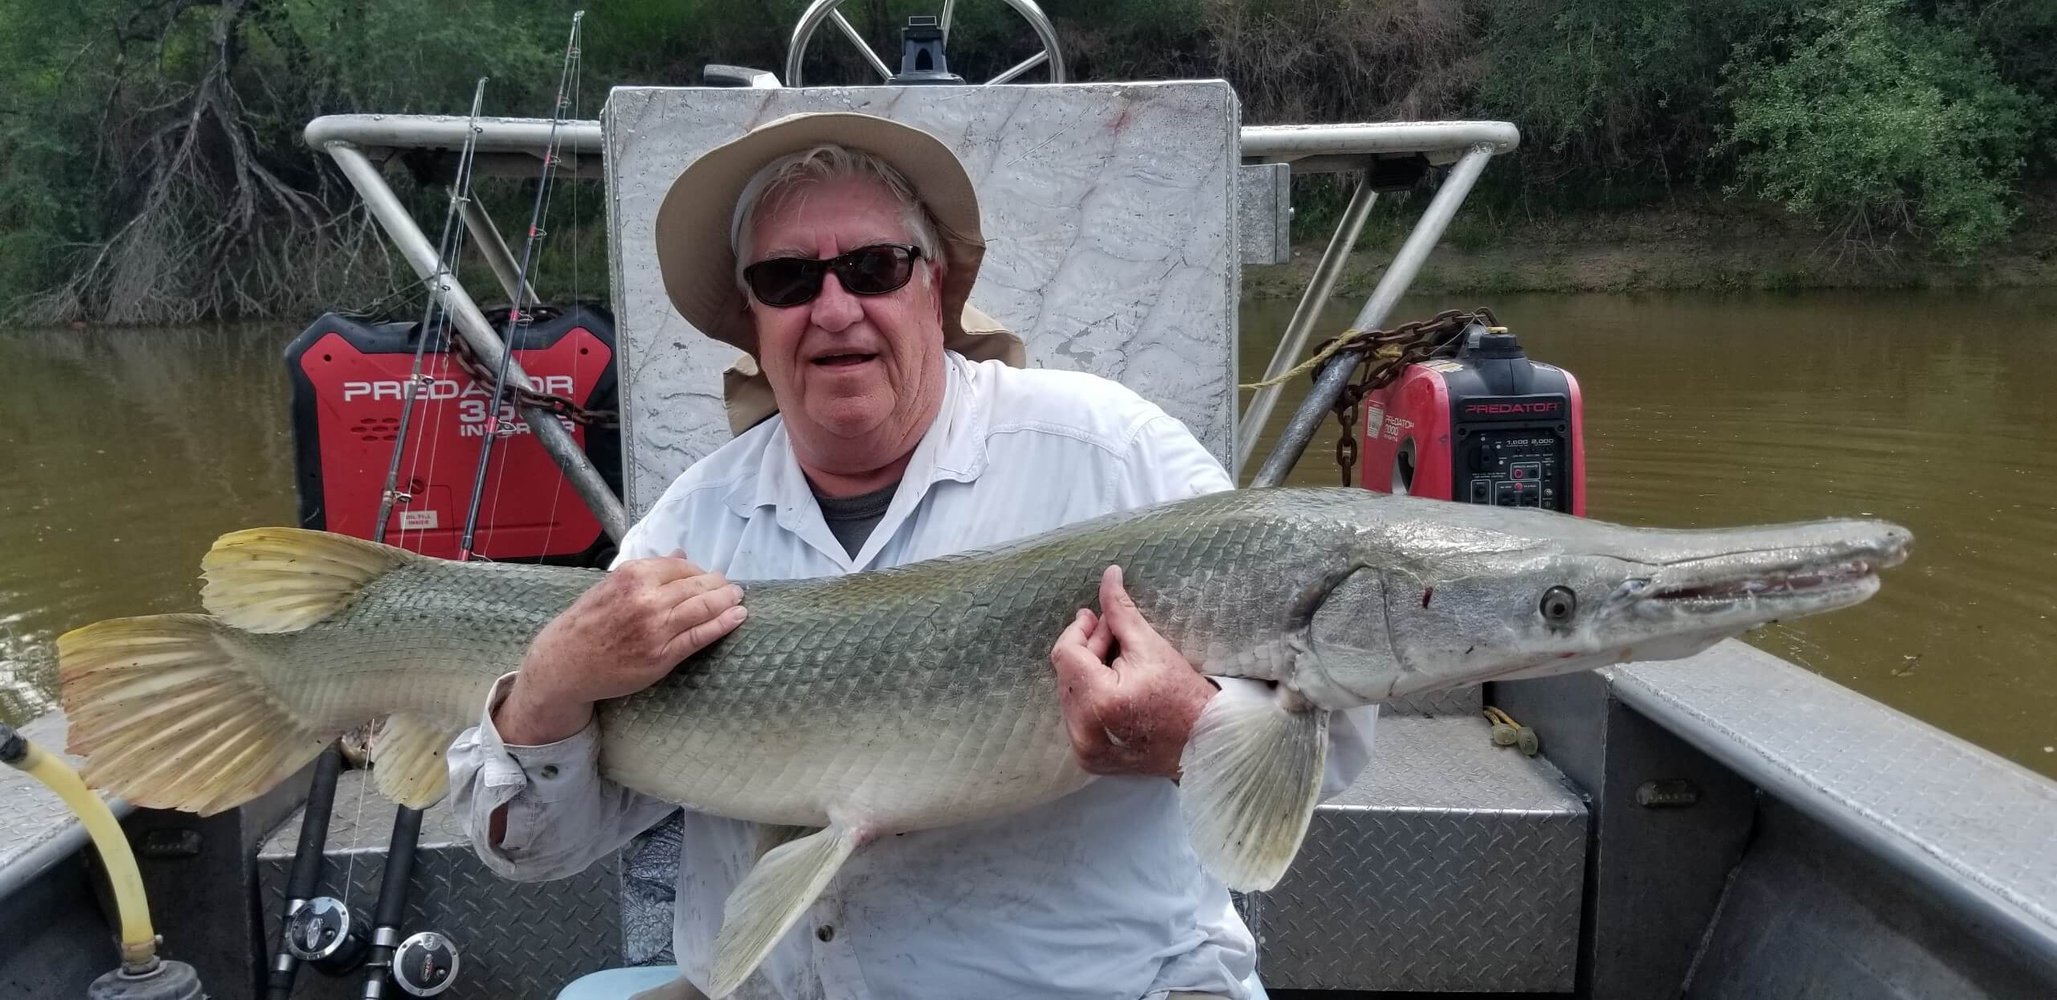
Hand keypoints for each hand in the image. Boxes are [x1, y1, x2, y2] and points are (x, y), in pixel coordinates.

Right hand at [497, 552, 745, 745]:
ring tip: (738, 599)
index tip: (710, 576)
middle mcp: (646, 599)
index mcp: (633, 576)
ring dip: (727, 601)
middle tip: (732, 587)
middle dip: (720, 585)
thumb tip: (682, 554)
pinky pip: (700, 636)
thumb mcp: (612, 586)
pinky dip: (723, 624)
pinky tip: (736, 617)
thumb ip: (649, 571)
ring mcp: (656, 628)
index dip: (700, 571)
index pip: (681, 566)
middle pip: (697, 586)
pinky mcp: (662, 655)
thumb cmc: (587, 623)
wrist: (565, 663)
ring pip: (703, 608)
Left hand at [1049, 564, 1217, 778]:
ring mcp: (1085, 749)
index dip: (1078, 630)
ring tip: (1113, 656)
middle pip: (1067, 675)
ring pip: (1071, 696)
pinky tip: (1112, 683)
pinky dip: (1091, 697)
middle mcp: (1082, 731)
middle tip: (1108, 630)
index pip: (1066, 654)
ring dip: (1087, 672)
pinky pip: (1078, 718)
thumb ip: (1120, 610)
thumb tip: (1108, 573)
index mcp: (1096, 701)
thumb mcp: (1150, 645)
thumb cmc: (1183, 694)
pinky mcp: (1091, 758)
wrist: (1206, 742)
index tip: (1093, 616)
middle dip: (1085, 649)